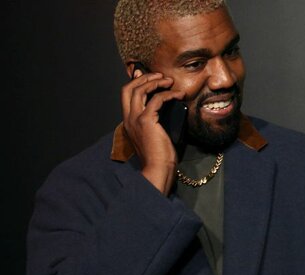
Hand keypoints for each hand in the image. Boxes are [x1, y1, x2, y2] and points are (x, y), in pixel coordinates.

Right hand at [121, 69, 185, 194]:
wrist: (157, 169)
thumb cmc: (159, 156)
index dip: (136, 82)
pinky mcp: (146, 120)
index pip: (126, 95)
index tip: (150, 77)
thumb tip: (167, 107)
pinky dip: (168, 94)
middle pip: (128, 88)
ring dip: (155, 81)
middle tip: (159, 75)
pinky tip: (178, 96)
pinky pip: (157, 99)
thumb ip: (155, 120)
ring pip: (139, 89)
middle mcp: (129, 119)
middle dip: (143, 77)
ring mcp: (135, 119)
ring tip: (168, 81)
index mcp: (129, 122)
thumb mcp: (154, 134)